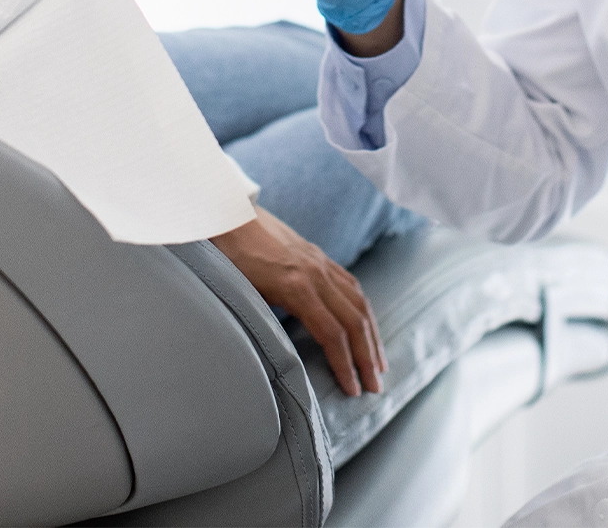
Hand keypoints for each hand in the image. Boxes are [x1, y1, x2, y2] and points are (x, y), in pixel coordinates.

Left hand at [211, 207, 385, 396]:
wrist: (229, 216)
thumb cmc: (228, 259)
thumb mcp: (244, 296)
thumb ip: (265, 322)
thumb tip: (278, 355)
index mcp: (297, 286)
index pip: (332, 333)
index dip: (346, 364)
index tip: (353, 390)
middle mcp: (316, 273)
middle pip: (354, 319)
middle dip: (367, 356)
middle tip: (376, 386)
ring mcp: (319, 262)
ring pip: (358, 300)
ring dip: (371, 333)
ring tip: (379, 361)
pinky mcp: (318, 255)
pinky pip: (350, 283)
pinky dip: (363, 308)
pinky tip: (365, 324)